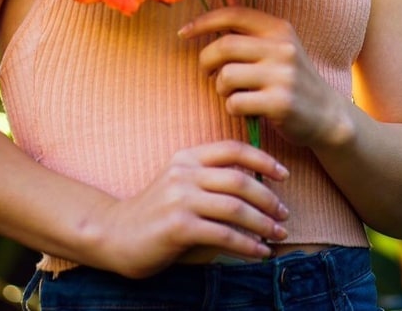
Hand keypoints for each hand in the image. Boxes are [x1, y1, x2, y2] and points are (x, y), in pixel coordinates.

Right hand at [97, 140, 288, 277]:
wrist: (116, 234)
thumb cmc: (155, 212)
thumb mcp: (180, 184)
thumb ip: (209, 180)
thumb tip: (256, 187)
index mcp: (187, 157)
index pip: (233, 149)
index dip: (263, 159)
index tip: (284, 174)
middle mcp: (184, 173)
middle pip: (239, 180)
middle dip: (268, 198)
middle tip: (284, 213)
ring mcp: (180, 199)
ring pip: (235, 208)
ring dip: (263, 223)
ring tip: (278, 234)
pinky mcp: (179, 227)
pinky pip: (224, 235)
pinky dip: (247, 245)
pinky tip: (259, 253)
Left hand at [179, 7, 344, 147]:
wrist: (327, 116)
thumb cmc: (293, 79)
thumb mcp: (279, 46)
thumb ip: (250, 27)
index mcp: (279, 28)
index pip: (233, 14)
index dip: (203, 22)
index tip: (184, 32)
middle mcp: (282, 47)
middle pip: (223, 46)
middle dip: (205, 61)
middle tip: (207, 73)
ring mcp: (283, 75)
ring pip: (226, 76)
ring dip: (220, 88)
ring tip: (233, 93)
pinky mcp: (280, 103)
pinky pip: (235, 103)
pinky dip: (233, 108)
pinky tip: (246, 110)